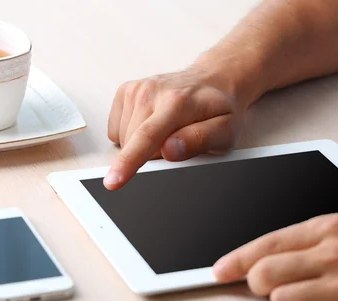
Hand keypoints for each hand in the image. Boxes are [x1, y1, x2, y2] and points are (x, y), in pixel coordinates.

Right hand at [103, 66, 245, 189]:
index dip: (128, 162)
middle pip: (132, 143)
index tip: (112, 182)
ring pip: (122, 139)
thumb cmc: (218, 110)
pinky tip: (151, 125)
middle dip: (149, 156)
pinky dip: (130, 135)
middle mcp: (152, 91)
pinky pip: (115, 130)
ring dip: (140, 146)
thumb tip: (170, 150)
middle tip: (176, 144)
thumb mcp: (225, 131)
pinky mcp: (126, 91)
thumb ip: (199, 140)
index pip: (147, 136)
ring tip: (166, 131)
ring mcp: (136, 89)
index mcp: (177, 102)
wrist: (213, 81)